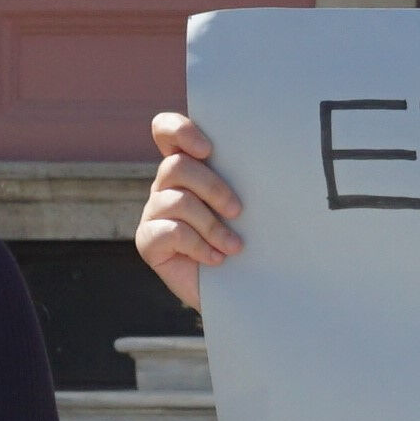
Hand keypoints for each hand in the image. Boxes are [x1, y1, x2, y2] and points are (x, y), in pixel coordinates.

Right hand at [132, 112, 241, 309]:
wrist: (240, 290)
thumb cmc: (249, 242)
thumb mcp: (248, 207)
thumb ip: (243, 178)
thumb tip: (271, 158)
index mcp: (187, 167)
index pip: (166, 130)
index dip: (180, 131)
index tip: (208, 149)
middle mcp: (165, 185)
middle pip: (176, 166)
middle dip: (213, 187)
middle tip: (238, 211)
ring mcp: (154, 212)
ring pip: (177, 200)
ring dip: (212, 224)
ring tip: (235, 246)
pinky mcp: (148, 241)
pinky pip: (170, 232)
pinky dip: (199, 245)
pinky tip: (217, 258)